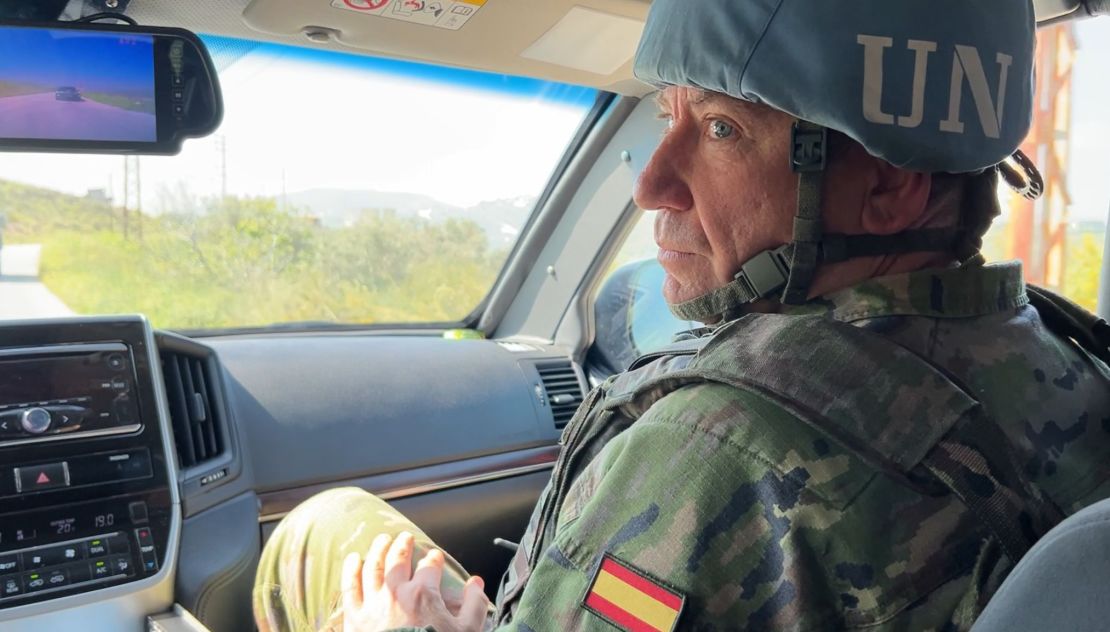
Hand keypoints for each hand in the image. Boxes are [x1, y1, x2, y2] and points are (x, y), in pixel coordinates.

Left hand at [341, 531, 488, 631]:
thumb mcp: (466, 631)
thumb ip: (474, 605)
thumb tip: (477, 582)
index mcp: (424, 593)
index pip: (429, 566)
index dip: (434, 559)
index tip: (435, 557)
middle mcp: (396, 592)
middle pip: (398, 559)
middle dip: (403, 545)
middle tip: (405, 537)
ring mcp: (372, 604)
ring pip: (373, 567)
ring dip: (378, 550)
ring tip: (381, 540)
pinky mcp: (354, 618)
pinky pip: (349, 587)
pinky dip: (351, 570)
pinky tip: (353, 559)